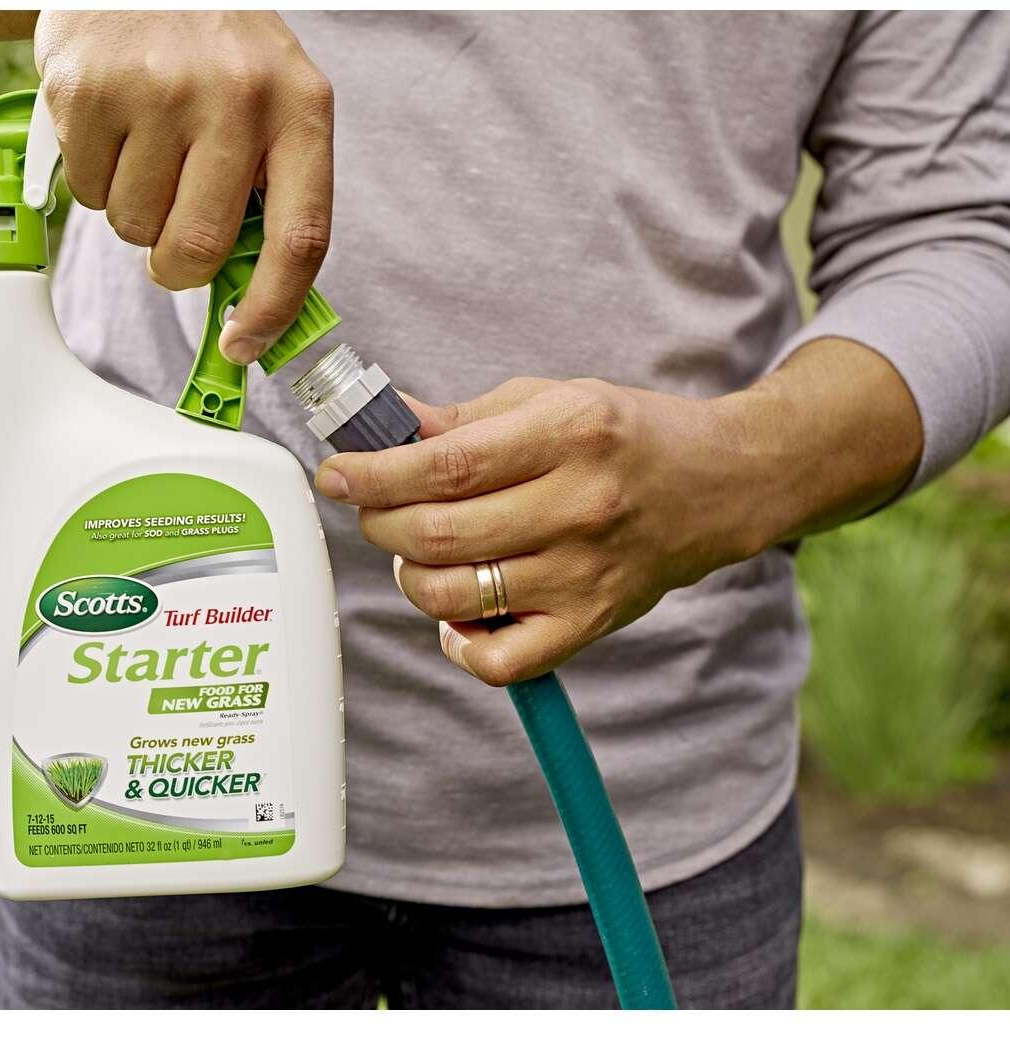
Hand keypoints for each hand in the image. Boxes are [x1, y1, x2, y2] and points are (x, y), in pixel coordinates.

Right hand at [33, 11, 333, 361]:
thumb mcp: (272, 96)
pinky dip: (95, 177)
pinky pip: (85, 191)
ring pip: (134, 227)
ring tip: (146, 145)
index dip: (271, 308)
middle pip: (198, 248)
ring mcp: (156, 90)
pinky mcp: (87, 89)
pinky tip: (113, 123)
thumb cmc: (215, 42)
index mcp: (299, 106)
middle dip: (176, 267)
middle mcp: (234, 95)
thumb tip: (252, 297)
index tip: (245, 346)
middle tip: (171, 238)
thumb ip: (272, 186)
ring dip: (134, 212)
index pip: (300, 237)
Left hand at [314, 342, 921, 687]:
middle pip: (437, 533)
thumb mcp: (550, 398)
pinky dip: (458, 642)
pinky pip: (501, 661)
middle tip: (373, 508)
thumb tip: (381, 429)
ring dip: (409, 575)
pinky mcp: (591, 624)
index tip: (335, 473)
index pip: (443, 466)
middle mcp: (578, 507)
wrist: (722, 484)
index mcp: (567, 435)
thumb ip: (462, 420)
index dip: (373, 474)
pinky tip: (457, 611)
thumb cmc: (626, 435)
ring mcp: (585, 575)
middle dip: (379, 522)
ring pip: (454, 595)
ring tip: (420, 551)